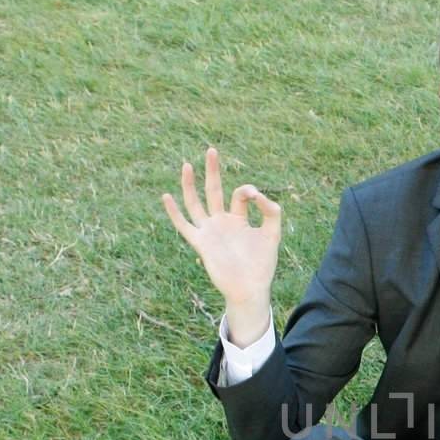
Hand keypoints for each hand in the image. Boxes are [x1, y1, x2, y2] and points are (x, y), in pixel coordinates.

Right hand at [160, 146, 281, 310]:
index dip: (248, 190)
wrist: (249, 289)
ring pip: (195, 203)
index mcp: (239, 219)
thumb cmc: (262, 265)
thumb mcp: (272, 234)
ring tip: (187, 165)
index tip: (256, 196)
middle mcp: (222, 222)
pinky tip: (166, 196)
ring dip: (190, 185)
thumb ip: (271, 212)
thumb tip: (258, 194)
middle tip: (211, 150)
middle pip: (213, 191)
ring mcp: (209, 231)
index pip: (240, 195)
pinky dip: (174, 212)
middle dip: (213, 171)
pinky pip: (183, 225)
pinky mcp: (201, 243)